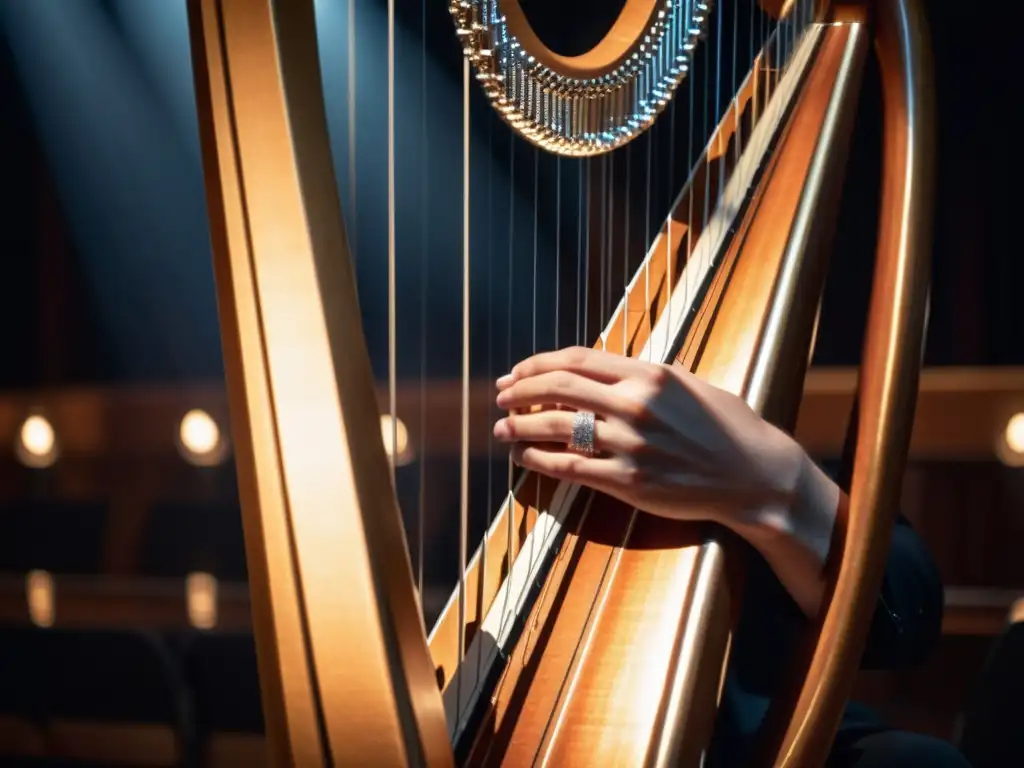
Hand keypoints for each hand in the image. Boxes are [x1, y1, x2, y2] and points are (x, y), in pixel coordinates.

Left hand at [493, 346, 805, 525]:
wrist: (755, 477)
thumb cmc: (728, 428)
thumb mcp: (690, 385)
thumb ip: (646, 375)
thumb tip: (606, 370)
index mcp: (650, 374)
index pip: (577, 359)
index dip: (538, 364)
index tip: (518, 371)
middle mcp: (637, 404)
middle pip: (559, 387)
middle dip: (520, 390)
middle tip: (501, 396)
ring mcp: (631, 444)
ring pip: (556, 427)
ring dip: (520, 425)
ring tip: (501, 427)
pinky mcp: (629, 482)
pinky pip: (568, 466)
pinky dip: (538, 459)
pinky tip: (522, 456)